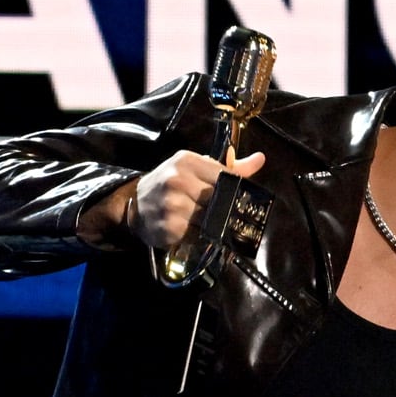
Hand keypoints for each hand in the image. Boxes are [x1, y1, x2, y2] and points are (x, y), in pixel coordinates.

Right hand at [124, 147, 262, 255]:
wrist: (135, 204)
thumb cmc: (171, 184)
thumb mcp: (195, 169)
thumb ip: (230, 168)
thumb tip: (260, 159)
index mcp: (187, 161)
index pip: (225, 177)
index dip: (234, 191)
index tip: (237, 199)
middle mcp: (177, 180)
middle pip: (220, 200)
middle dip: (225, 210)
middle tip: (226, 215)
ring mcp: (171, 204)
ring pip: (211, 220)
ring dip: (213, 225)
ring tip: (206, 222)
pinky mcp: (169, 226)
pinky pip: (198, 236)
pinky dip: (201, 237)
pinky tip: (193, 231)